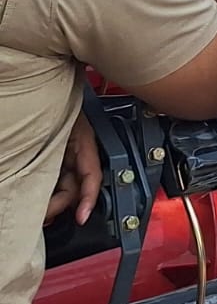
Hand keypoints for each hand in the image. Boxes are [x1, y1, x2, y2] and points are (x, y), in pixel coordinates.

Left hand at [45, 110, 102, 226]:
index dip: (89, 198)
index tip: (81, 217)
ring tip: (36, 210)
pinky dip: (47, 191)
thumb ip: (70, 153)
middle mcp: (77, 148)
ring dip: (54, 200)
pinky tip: (36, 197)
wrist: (39, 86)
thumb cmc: (51, 101)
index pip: (93, 176)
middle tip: (43, 215)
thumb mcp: (60, 129)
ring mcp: (65, 152)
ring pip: (65, 184)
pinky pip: (55, 179)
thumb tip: (69, 184)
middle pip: (76, 184)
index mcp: (85, 140)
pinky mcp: (53, 155)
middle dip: (62, 203)